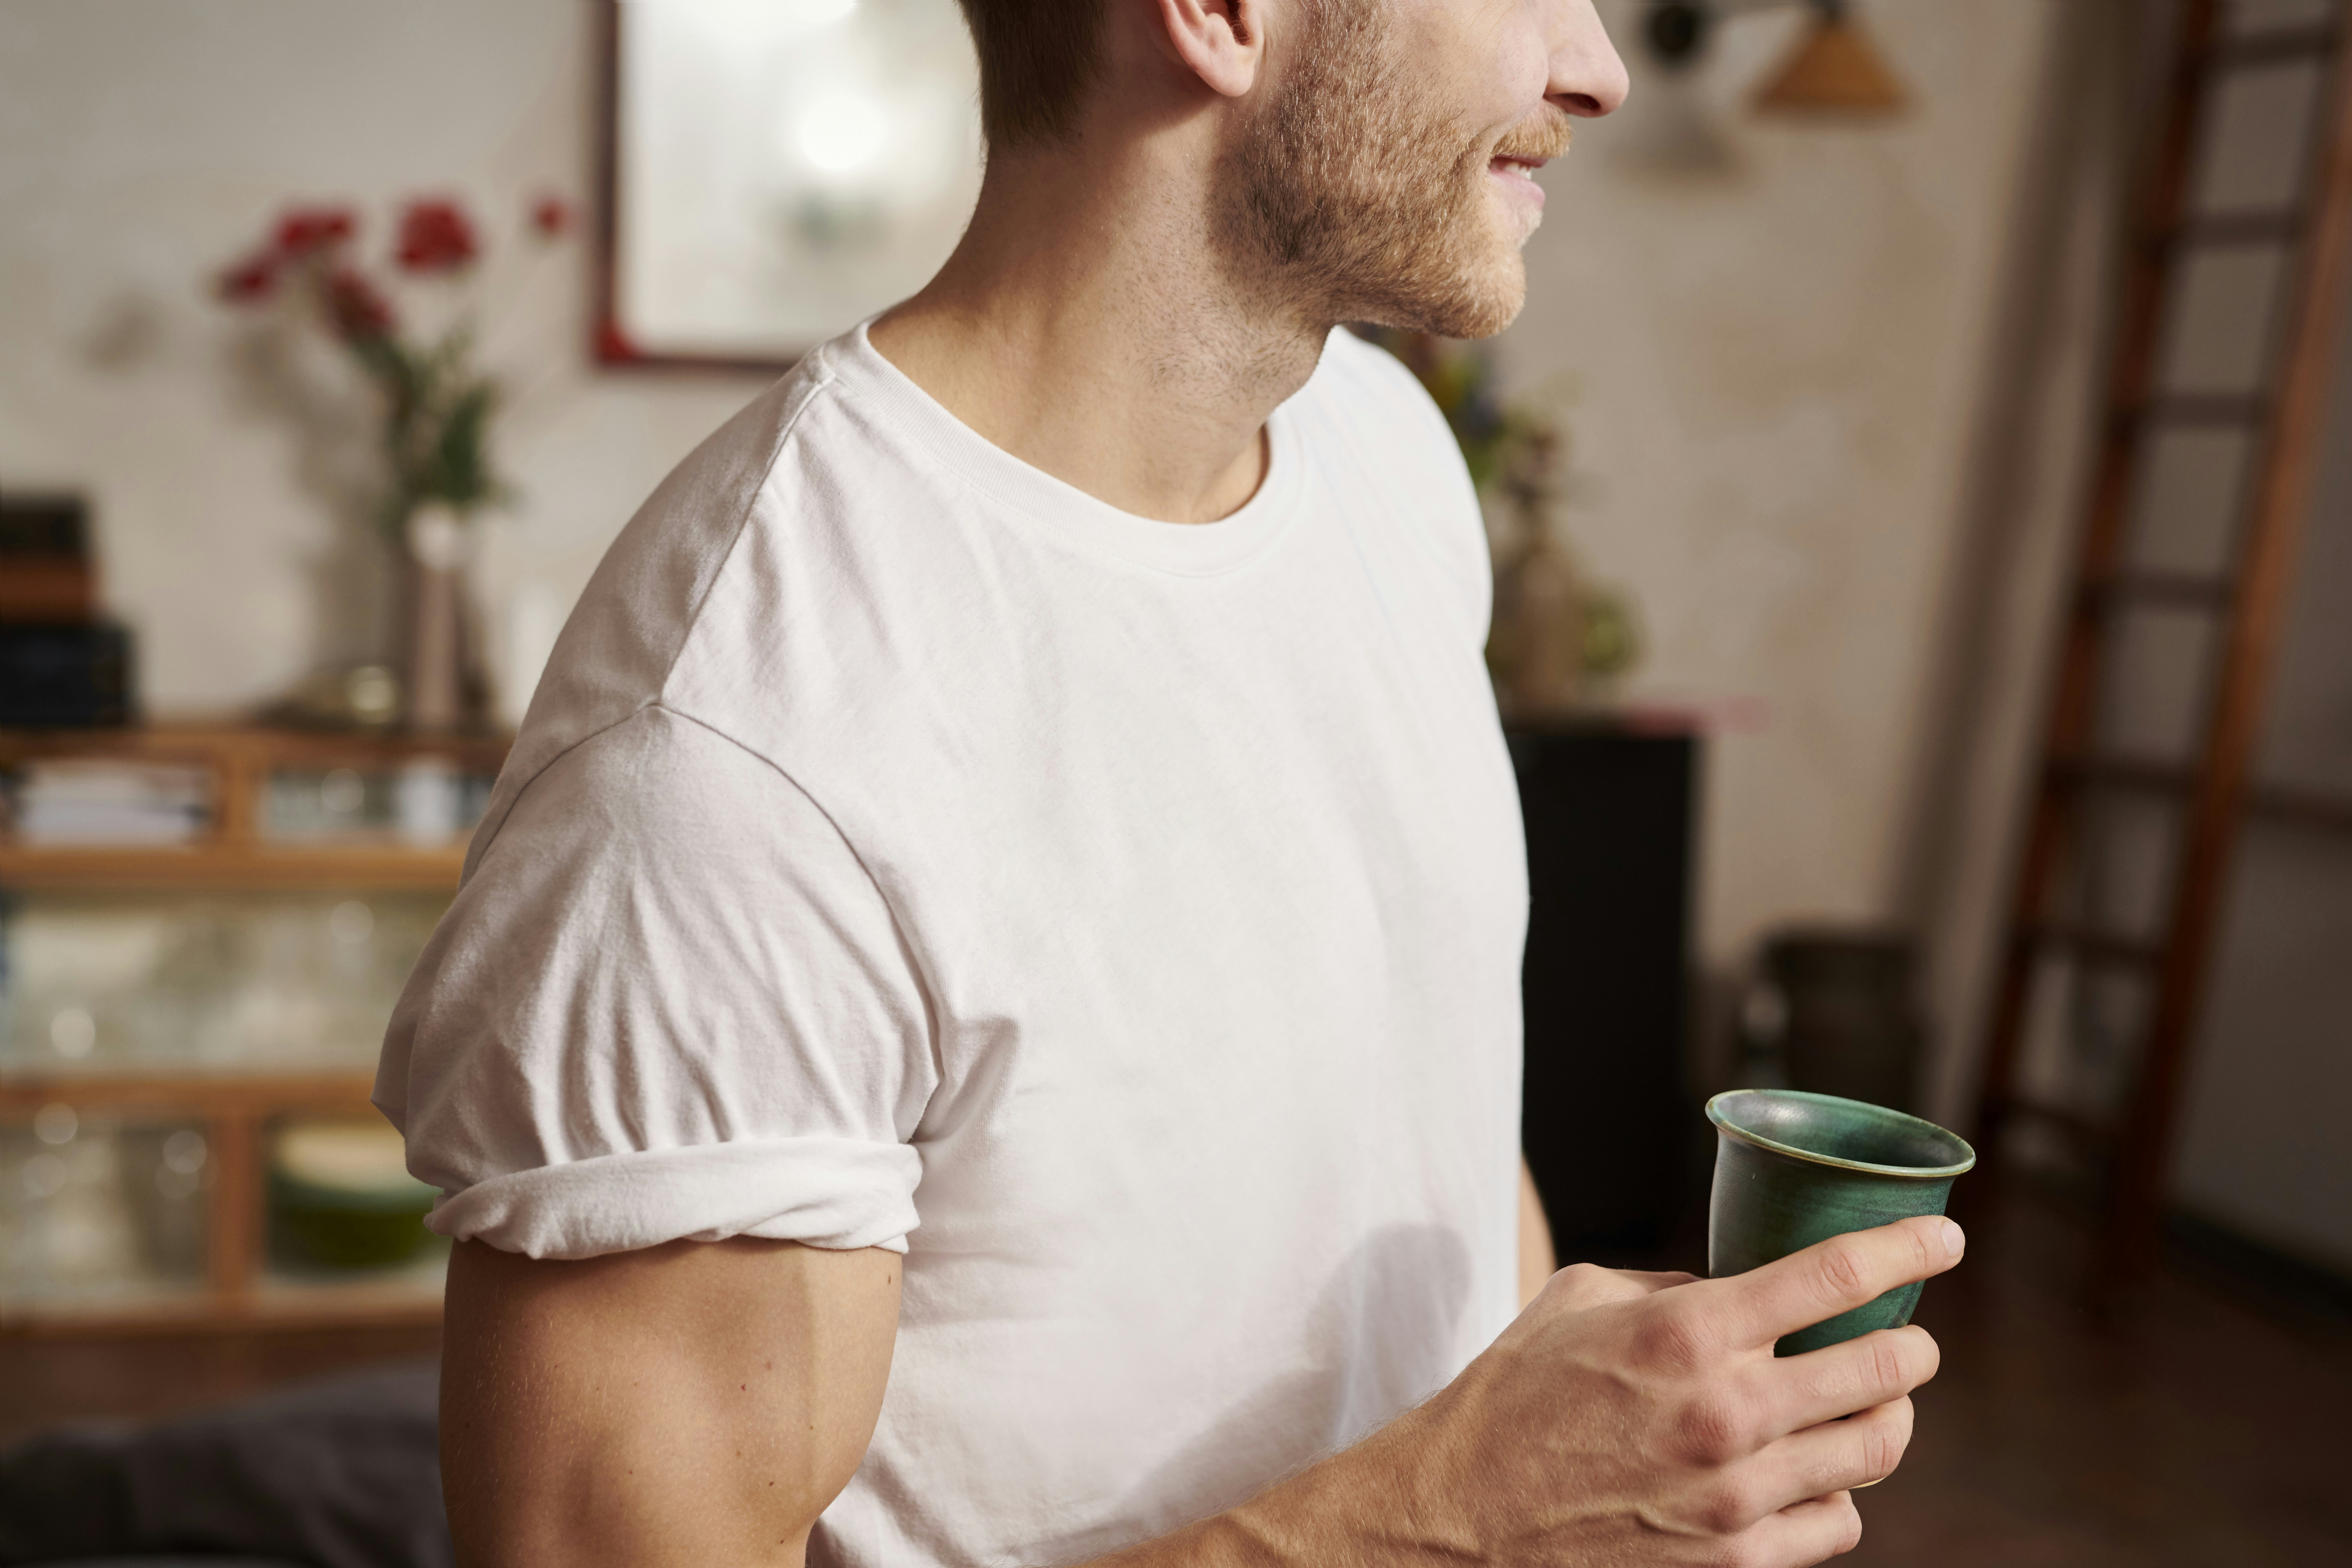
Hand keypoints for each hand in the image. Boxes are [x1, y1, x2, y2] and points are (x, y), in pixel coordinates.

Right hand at [1287, 1216, 1961, 1567]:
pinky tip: (1816, 1476)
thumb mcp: (1580, 1298)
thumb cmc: (1514, 1393)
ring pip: (1875, 1451)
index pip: (1837, 1276)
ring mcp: (1736, 1496)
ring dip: (1888, 1420)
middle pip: (1881, 1371)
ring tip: (1873, 1406)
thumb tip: (1738, 1288)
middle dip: (1911, 1348)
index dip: (1909, 1248)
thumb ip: (1670, 1286)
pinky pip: (1837, 1524)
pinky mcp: (1735, 1561)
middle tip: (1908, 1339)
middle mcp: (1725, 1412)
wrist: (1463, 1513)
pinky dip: (1839, 1494)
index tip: (1945, 1239)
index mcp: (1686, 1332)